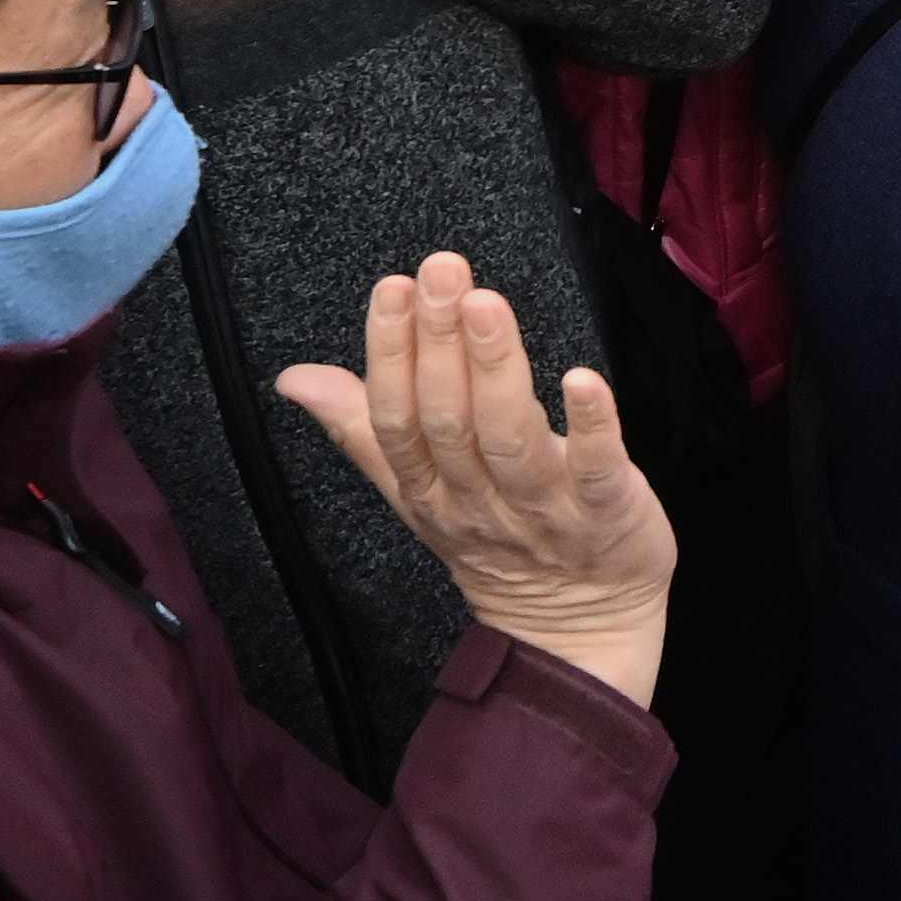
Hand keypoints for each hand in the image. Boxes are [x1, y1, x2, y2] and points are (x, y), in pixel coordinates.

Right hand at [274, 249, 676, 708]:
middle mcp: (480, 501)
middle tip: (441, 270)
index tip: (393, 287)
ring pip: (511, 442)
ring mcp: (544, 512)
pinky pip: (598, 472)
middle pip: (449, 423)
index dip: (390, 356)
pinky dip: (593, 427)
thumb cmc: (497, 542)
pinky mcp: (608, 516)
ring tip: (487, 304)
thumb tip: (293, 378)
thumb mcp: (419, 494)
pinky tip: (584, 379)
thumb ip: (362, 431)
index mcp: (430, 491)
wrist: (579, 630)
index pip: (397, 422)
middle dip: (439, 345)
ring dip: (497, 370)